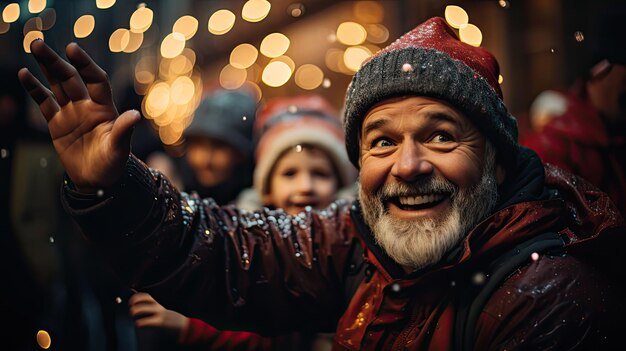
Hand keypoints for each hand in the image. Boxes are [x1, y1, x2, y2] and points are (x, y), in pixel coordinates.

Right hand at [18, 40, 139, 191]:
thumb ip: (124, 131)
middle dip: (56, 61)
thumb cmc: (113, 163)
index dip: (85, 63)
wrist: (97, 180)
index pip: (96, 79)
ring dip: (46, 67)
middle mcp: (87, 105)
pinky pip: (44, 102)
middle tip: (39, 44)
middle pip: (71, 78)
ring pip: (57, 85)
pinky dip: (34, 89)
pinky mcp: (56, 123)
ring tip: (34, 46)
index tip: (72, 48)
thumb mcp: (119, 148)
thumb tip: (135, 115)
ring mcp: (71, 112)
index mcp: (105, 107)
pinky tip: (25, 73)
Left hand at [129, 292, 188, 333]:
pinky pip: (149, 320)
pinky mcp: (161, 321)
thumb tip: (136, 295)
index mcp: (158, 302)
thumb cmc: (167, 316)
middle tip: (130, 307)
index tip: (130, 302)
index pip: (146, 295)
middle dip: (135, 300)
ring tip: (132, 313)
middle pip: (146, 298)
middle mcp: (159, 305)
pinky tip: (138, 324)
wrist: (181, 324)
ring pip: (147, 308)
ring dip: (137, 310)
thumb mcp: (160, 308)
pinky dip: (142, 322)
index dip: (136, 297)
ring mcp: (160, 313)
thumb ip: (149, 304)